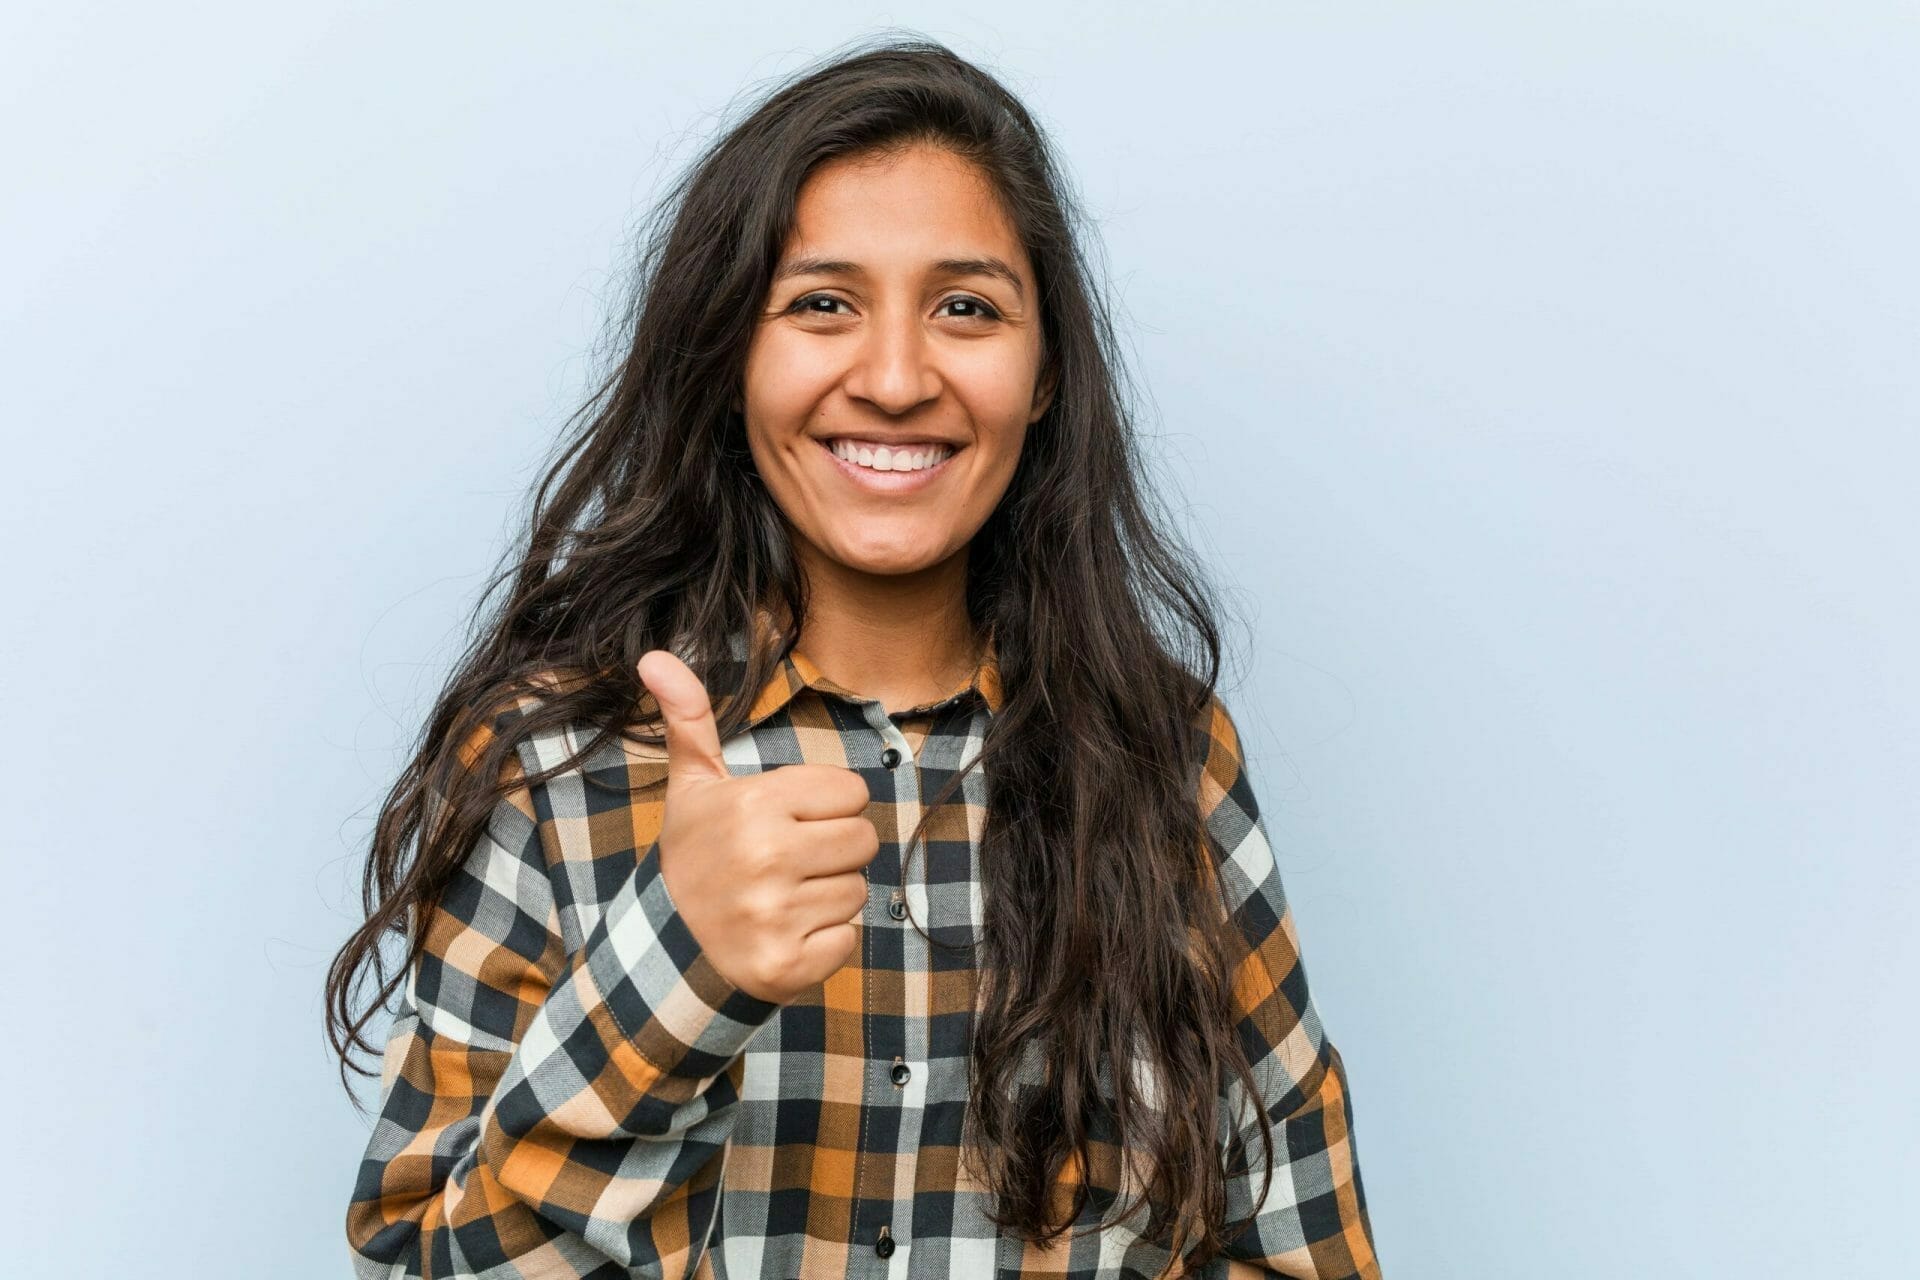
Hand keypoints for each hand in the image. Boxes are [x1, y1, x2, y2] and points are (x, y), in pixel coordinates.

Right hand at [637, 648, 878, 1005]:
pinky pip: (848, 939)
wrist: (664, 950)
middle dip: (832, 851)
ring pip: (858, 891)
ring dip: (827, 897)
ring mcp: (776, 916)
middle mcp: (766, 857)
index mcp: (753, 805)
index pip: (852, 793)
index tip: (787, 823)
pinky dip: (823, 942)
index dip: (825, 808)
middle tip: (785, 864)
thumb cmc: (694, 857)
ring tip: (780, 899)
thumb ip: (689, 720)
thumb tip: (654, 655)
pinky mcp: (787, 966)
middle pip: (863, 840)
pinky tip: (783, 935)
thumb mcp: (693, 787)